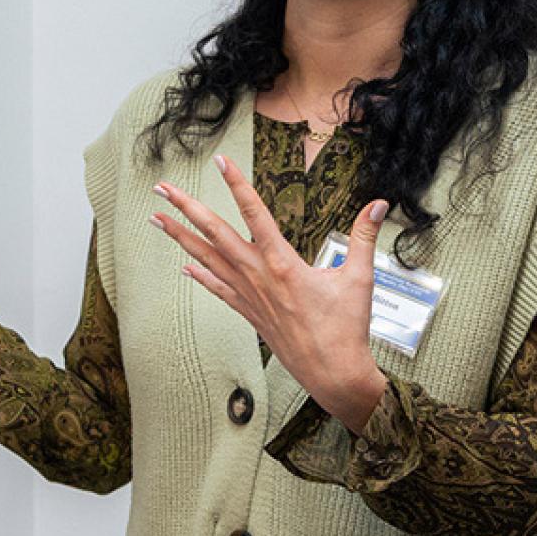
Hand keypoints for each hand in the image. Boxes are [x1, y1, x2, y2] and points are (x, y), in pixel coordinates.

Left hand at [149, 154, 388, 431]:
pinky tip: (185, 267)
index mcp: (283, 263)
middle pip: (214, 233)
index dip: (237, 185)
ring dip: (180, 237)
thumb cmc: (345, 329)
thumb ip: (364, 237)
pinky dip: (200, 275)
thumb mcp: (359, 278)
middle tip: (162, 189)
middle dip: (186, 208)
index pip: (256, 213)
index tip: (220, 162)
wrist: (332, 373)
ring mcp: (248, 294)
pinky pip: (217, 289)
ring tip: (157, 219)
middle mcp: (258, 275)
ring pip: (206, 258)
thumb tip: (378, 205)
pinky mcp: (248, 312)